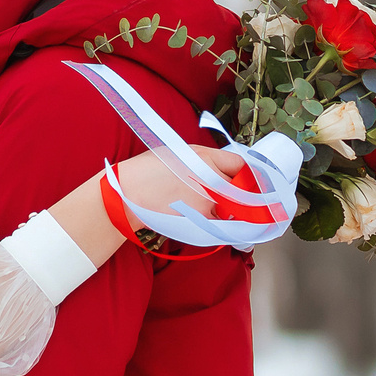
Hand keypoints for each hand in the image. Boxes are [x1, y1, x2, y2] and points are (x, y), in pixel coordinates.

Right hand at [114, 144, 245, 218]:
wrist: (128, 194)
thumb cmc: (149, 170)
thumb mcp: (181, 152)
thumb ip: (209, 160)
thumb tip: (228, 169)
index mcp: (206, 159)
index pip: (242, 165)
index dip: (246, 171)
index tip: (247, 176)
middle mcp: (211, 181)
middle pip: (243, 188)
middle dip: (243, 191)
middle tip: (240, 193)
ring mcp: (208, 204)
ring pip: (234, 208)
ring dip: (232, 208)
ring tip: (215, 204)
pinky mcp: (201, 222)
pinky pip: (221, 223)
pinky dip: (220, 222)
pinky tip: (206, 216)